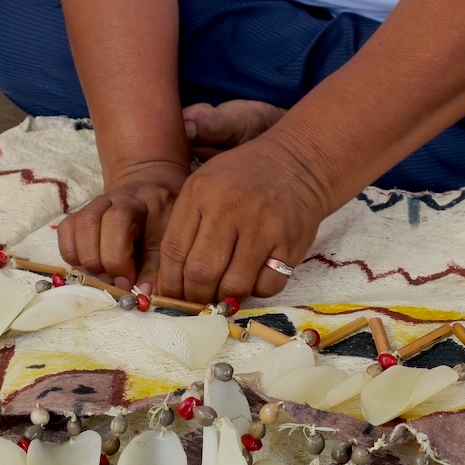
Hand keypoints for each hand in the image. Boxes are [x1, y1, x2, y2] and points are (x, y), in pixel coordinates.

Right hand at [57, 161, 188, 291]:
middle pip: (91, 224)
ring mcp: (93, 204)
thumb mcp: (170, 236)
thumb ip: (158, 264)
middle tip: (115, 282)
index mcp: (140, 200)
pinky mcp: (80, 214)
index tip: (128, 283)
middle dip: (100, 262)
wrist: (148, 188)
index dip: (118, 258)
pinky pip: (66, 232)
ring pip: (75, 228)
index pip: (117, 222)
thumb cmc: (162, 218)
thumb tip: (144, 293)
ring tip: (103, 276)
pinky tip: (89, 267)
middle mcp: (113, 198)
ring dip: (85, 259)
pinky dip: (72, 254)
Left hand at [157, 140, 330, 303]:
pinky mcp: (290, 243)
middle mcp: (230, 208)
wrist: (296, 163)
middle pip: (201, 272)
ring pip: (234, 285)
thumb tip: (167, 281)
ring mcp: (263, 226)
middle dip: (195, 297)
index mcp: (201, 193)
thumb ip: (184, 227)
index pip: (173, 251)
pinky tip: (254, 279)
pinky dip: (257, 291)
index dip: (168, 282)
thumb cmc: (242, 179)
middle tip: (197, 301)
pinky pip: (267, 286)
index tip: (171, 297)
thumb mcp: (204, 186)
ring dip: (225, 299)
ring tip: (223, 294)